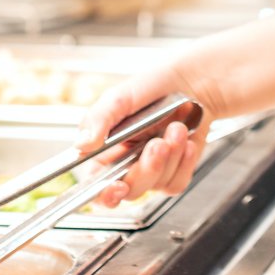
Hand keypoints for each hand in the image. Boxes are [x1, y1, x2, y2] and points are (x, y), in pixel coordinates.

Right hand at [77, 66, 211, 207]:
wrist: (193, 82)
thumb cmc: (153, 86)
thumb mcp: (121, 97)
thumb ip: (99, 119)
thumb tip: (81, 145)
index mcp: (105, 150)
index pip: (95, 184)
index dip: (104, 193)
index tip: (117, 185)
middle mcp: (127, 164)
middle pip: (130, 190)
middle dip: (147, 168)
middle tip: (158, 144)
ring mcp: (152, 170)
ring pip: (156, 185)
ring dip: (170, 157)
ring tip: (176, 128)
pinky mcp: (175, 172)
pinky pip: (177, 182)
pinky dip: (184, 163)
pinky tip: (186, 142)